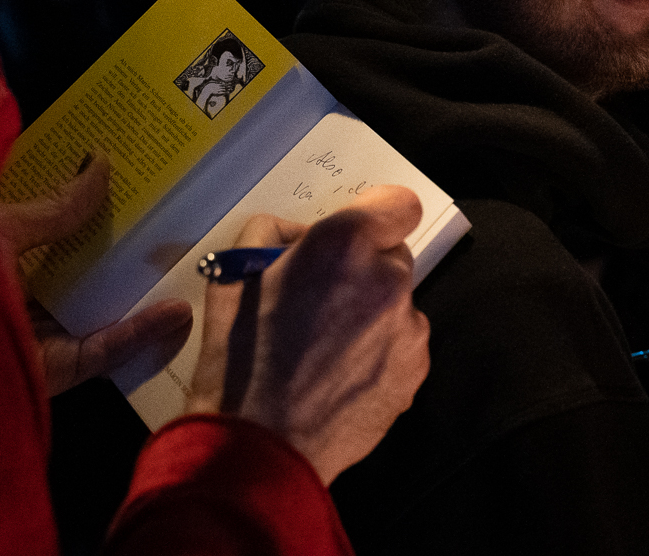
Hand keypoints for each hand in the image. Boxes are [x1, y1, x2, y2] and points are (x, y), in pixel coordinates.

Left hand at [0, 154, 192, 396]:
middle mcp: (19, 294)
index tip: (132, 183)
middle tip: (172, 221)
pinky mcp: (55, 372)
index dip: (89, 208)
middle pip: (83, 273)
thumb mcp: (1, 229)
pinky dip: (139, 333)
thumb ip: (56, 209)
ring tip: (189, 263)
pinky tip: (175, 312)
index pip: (52, 231)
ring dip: (143, 294)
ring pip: (100, 313)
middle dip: (124, 250)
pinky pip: (103, 351)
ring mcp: (38, 335)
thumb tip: (103, 163)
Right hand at [185, 185, 430, 483]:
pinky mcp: (414, 370)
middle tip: (320, 299)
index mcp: (343, 244)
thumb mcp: (233, 275)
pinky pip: (402, 344)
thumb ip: (272, 235)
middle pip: (391, 256)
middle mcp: (386, 279)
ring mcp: (407, 328)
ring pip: (396, 304)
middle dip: (362, 270)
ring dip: (370, 313)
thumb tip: (299, 236)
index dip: (378, 215)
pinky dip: (379, 351)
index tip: (356, 234)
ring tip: (325, 347)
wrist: (261, 444)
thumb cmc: (240, 356)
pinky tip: (339, 375)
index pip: (397, 204)